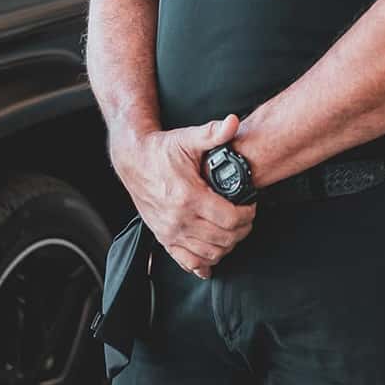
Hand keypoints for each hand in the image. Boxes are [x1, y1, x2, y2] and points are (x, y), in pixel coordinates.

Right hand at [108, 114, 256, 278]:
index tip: (251, 206)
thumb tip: (232, 122)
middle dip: (241, 230)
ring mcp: (170, 232)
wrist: (133, 160)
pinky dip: (203, 263)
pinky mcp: (163, 237)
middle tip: (246, 218)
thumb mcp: (187, 138)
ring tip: (232, 231)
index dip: (247, 215)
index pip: (229, 219)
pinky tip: (212, 255)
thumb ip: (213, 133)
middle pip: (223, 239)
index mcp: (188, 196)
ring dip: (227, 246)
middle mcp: (179, 219)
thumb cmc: (161, 150)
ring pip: (209, 254)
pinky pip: (187, 261)